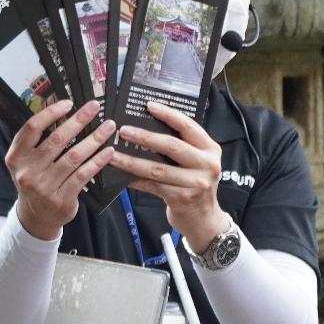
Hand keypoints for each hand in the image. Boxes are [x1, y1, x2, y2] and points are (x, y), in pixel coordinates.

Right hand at [7, 100, 118, 240]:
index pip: (32, 128)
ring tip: (108, 127)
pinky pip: (84, 174)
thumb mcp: (26, 162)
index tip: (69, 103)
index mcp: (16, 157)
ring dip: (94, 139)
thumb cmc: (35, 181)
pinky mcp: (62, 198)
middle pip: (57, 139)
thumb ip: (38, 141)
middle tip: (94, 107)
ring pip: (74, 156)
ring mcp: (44, 186)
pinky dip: (97, 160)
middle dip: (79, 120)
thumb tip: (63, 112)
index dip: (51, 113)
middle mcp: (28, 171)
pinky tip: (108, 151)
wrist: (36, 217)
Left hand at [111, 101, 229, 248]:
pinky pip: (152, 186)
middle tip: (123, 130)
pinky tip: (121, 175)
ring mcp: (195, 183)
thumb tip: (147, 125)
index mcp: (210, 148)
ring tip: (113, 154)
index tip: (148, 105)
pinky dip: (135, 180)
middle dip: (145, 137)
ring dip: (132, 161)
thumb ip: (183, 145)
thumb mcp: (198, 161)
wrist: (204, 219)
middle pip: (172, 146)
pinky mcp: (181, 198)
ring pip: (157, 169)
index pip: (188, 126)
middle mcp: (207, 164)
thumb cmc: (195, 183)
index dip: (168, 114)